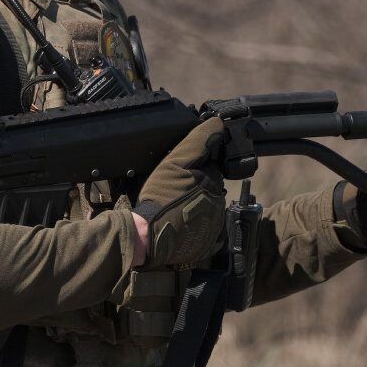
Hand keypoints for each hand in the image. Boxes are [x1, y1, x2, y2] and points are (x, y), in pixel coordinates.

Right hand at [132, 117, 225, 266]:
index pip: (210, 166)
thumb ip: (198, 142)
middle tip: (174, 189)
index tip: (179, 174)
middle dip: (195, 184)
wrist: (147, 235)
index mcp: (213, 182)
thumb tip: (219, 124)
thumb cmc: (159, 198)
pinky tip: (179, 220)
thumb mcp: (175, 162)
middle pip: (209, 185)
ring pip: (207, 204)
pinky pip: (206, 226)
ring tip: (174, 205)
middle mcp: (219, 203)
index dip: (194, 166)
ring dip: (194, 202)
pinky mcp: (209, 242)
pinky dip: (194, 221)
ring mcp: (215, 224)